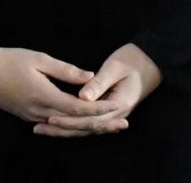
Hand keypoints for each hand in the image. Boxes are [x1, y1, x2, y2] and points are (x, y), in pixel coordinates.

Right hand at [0, 44, 122, 127]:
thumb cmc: (8, 59)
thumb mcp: (38, 59)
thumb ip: (65, 70)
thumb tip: (90, 76)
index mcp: (44, 96)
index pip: (79, 108)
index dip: (100, 108)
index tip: (117, 106)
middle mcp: (40, 112)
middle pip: (76, 123)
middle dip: (101, 124)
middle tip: (122, 123)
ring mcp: (32, 117)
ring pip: (65, 127)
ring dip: (87, 127)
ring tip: (107, 126)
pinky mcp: (26, 116)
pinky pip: (53, 125)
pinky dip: (70, 126)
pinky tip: (80, 124)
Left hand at [37, 43, 161, 137]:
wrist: (151, 61)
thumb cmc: (132, 60)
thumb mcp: (114, 68)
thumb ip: (98, 83)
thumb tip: (82, 97)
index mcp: (118, 104)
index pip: (90, 118)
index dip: (69, 119)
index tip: (51, 118)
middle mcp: (116, 114)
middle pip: (86, 127)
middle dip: (62, 129)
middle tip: (39, 128)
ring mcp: (114, 114)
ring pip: (87, 127)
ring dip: (66, 130)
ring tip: (43, 129)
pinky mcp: (109, 109)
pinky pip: (90, 122)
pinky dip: (74, 125)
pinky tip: (59, 124)